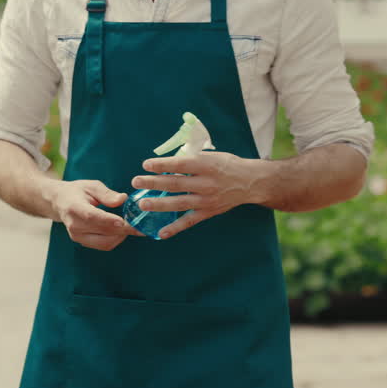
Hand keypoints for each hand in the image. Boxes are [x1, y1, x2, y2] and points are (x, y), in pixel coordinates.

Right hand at [50, 179, 138, 250]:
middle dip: (124, 230)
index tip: (124, 222)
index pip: (92, 217)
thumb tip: (123, 199)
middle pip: (102, 232)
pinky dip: (116, 239)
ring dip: (121, 236)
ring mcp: (77, 236)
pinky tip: (121, 229)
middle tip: (140, 225)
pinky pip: (103, 245)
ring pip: (105, 243)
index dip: (108, 220)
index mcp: (74, 208)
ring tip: (131, 226)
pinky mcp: (82, 242)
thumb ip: (107, 194)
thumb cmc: (77, 191)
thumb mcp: (91, 186)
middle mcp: (74, 225)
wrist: (60, 202)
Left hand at [130, 151, 266, 239]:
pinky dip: (175, 228)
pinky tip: (161, 232)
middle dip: (154, 183)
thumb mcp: (211, 155)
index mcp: (206, 165)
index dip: (162, 165)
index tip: (145, 165)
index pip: (180, 164)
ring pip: (179, 203)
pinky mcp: (208, 212)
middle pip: (176, 183)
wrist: (250, 182)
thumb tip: (167, 160)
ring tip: (142, 204)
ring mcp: (207, 200)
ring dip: (159, 204)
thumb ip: (190, 158)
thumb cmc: (227, 165)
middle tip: (136, 182)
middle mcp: (206, 183)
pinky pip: (189, 221)